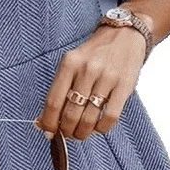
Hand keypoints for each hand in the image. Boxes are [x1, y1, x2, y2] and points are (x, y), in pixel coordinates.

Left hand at [34, 20, 147, 139]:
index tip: (49, 132)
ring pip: (88, 119)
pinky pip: (110, 117)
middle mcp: (88, 69)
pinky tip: (97, 127)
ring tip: (80, 133)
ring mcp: (107, 78)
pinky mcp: (124, 86)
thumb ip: (59, 90)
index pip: (53, 101)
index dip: (49, 122)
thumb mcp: (72, 63)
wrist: (125, 34)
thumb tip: (43, 122)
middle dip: (66, 131)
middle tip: (66, 134)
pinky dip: (101, 128)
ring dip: (82, 133)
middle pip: (70, 114)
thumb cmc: (95, 53)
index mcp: (70, 63)